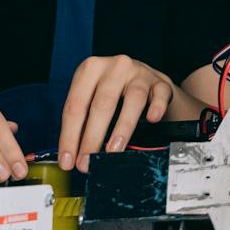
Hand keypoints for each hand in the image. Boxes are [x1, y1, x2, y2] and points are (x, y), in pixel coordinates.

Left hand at [59, 55, 172, 170]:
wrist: (145, 79)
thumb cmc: (113, 92)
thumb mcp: (92, 98)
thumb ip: (84, 122)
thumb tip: (75, 155)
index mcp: (90, 69)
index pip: (76, 105)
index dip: (70, 135)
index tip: (68, 160)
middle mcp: (115, 67)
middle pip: (102, 103)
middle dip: (92, 138)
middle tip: (87, 162)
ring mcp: (140, 73)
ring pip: (133, 99)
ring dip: (122, 128)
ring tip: (114, 150)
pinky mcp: (160, 82)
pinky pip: (160, 94)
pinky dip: (157, 107)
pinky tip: (153, 119)